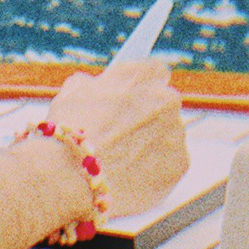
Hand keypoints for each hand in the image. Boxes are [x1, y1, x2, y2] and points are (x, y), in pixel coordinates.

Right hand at [44, 57, 186, 216]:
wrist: (73, 178)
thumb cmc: (68, 133)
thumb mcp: (72, 93)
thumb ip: (92, 84)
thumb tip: (94, 86)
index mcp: (141, 75)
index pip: (154, 70)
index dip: (140, 86)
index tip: (132, 97)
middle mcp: (165, 99)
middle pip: (162, 104)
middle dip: (146, 115)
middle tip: (120, 133)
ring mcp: (175, 132)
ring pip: (167, 134)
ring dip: (149, 143)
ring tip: (118, 160)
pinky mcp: (180, 163)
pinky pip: (169, 162)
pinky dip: (153, 168)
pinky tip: (128, 175)